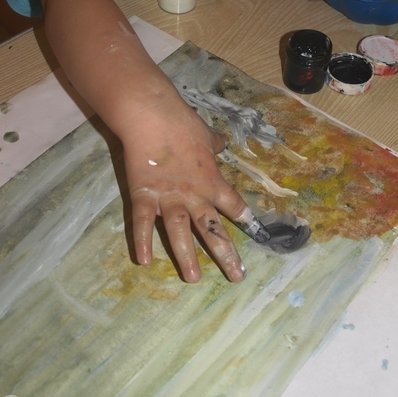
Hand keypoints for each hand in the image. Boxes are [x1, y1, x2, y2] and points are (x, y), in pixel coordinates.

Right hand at [121, 89, 249, 282]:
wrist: (154, 117)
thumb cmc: (184, 123)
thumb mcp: (205, 134)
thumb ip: (214, 143)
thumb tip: (222, 142)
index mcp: (212, 181)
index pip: (233, 204)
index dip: (245, 219)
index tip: (256, 233)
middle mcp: (194, 196)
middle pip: (212, 229)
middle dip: (225, 254)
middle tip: (236, 276)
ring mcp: (169, 198)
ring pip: (179, 233)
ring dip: (187, 257)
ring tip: (193, 278)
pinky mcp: (144, 196)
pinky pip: (143, 223)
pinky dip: (141, 242)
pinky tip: (143, 261)